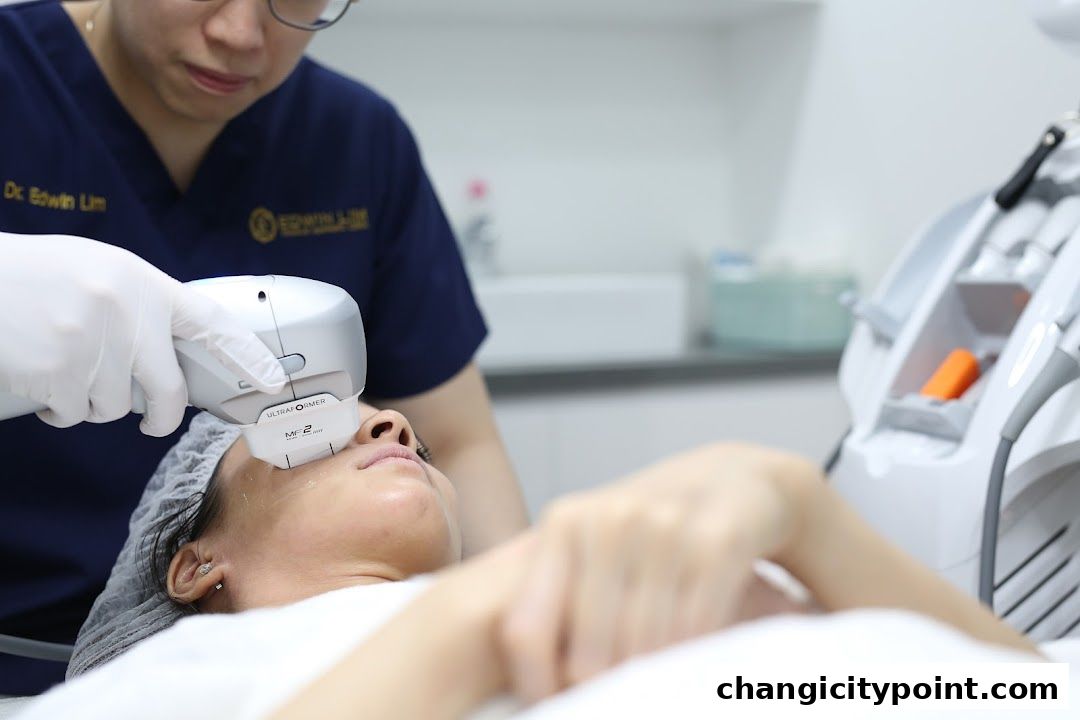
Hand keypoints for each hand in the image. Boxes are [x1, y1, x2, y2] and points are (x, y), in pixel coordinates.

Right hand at [0, 232, 286, 434]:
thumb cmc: (29, 276)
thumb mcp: (94, 272)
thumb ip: (136, 306)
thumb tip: (167, 352)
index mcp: (143, 283)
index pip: (212, 323)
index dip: (246, 354)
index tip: (273, 379)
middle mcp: (128, 314)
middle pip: (170, 390)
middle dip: (163, 416)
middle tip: (155, 422)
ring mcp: (95, 345)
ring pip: (116, 407)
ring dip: (91, 402)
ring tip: (62, 368)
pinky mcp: (59, 374)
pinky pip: (75, 415)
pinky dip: (59, 411)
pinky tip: (41, 382)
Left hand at [497, 442, 820, 701]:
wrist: (736, 480)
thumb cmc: (652, 531)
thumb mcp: (593, 549)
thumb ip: (556, 600)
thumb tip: (534, 684)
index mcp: (564, 524)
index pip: (524, 631)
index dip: (535, 686)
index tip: (554, 707)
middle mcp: (608, 520)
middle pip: (588, 656)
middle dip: (605, 690)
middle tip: (620, 698)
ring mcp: (664, 527)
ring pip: (643, 651)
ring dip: (654, 680)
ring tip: (659, 682)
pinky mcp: (718, 541)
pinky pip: (694, 633)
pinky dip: (695, 660)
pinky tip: (696, 659)